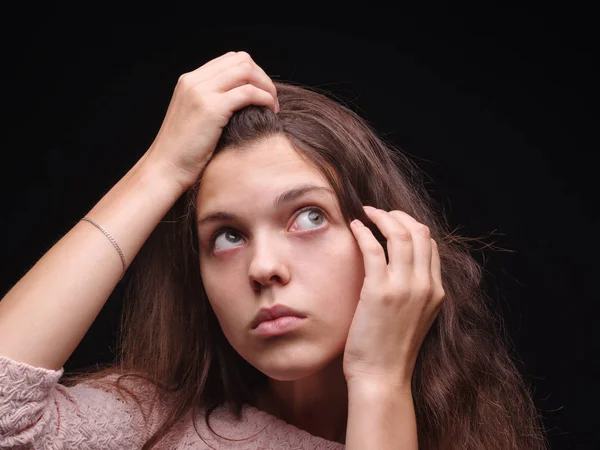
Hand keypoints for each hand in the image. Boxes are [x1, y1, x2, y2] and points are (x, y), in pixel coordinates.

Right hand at [143, 51, 278, 190]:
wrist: (166, 168)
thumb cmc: (183, 152)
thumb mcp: (195, 119)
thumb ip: (211, 103)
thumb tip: (242, 101)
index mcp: (189, 81)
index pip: (230, 60)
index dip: (252, 73)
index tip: (262, 93)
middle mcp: (194, 80)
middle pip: (241, 60)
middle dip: (262, 77)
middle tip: (271, 100)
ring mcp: (202, 92)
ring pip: (246, 71)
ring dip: (266, 86)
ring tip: (272, 106)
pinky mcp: (211, 108)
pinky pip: (248, 92)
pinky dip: (264, 98)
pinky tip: (269, 111)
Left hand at [343, 206, 445, 387]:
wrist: (382, 377)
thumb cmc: (391, 349)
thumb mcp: (415, 317)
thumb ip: (414, 292)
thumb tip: (400, 267)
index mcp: (436, 291)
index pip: (430, 244)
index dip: (412, 226)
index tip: (393, 221)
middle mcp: (425, 286)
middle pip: (419, 233)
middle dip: (398, 215)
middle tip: (378, 212)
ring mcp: (405, 288)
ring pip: (400, 235)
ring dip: (382, 217)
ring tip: (366, 213)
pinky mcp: (380, 292)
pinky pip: (374, 249)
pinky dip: (364, 232)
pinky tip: (354, 227)